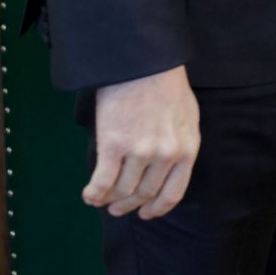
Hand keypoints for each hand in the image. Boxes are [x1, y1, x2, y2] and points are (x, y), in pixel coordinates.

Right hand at [86, 65, 198, 220]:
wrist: (143, 61)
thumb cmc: (166, 83)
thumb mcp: (187, 114)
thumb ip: (181, 142)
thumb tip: (170, 166)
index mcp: (187, 148)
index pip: (173, 193)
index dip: (156, 208)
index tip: (145, 213)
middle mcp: (166, 155)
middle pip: (144, 194)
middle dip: (129, 205)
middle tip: (118, 208)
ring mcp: (140, 152)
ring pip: (122, 191)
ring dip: (110, 200)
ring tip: (102, 199)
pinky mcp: (114, 146)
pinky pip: (102, 182)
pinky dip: (94, 194)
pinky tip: (88, 195)